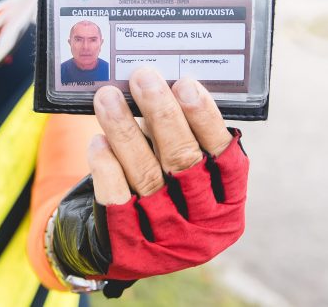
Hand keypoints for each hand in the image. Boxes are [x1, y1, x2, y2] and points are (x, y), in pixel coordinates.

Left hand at [50, 67, 248, 290]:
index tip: (186, 84)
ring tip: (108, 97)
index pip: (225, 158)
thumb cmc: (167, 192)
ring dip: (125, 130)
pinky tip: (99, 142)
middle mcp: (202, 224)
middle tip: (143, 77)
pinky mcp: (128, 244)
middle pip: (183, 161)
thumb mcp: (189, 175)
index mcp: (228, 204)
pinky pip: (116, 199)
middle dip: (162, 114)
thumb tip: (158, 87)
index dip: (206, 119)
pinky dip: (107, 167)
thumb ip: (183, 140)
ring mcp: (166, 237)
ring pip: (146, 175)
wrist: (131, 249)